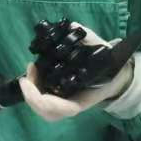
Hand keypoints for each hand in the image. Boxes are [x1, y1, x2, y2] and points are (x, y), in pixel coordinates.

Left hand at [19, 28, 133, 122]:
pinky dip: (33, 90)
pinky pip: (42, 101)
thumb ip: (89, 38)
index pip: (67, 108)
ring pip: (44, 110)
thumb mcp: (102, 50)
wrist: (114, 77)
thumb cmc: (108, 65)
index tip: (37, 89)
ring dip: (31, 93)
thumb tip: (72, 27)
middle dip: (33, 98)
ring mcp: (66, 103)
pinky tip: (33, 71)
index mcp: (88, 96)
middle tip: (26, 77)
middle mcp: (75, 103)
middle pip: (50, 113)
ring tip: (30, 70)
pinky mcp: (59, 97)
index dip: (50, 103)